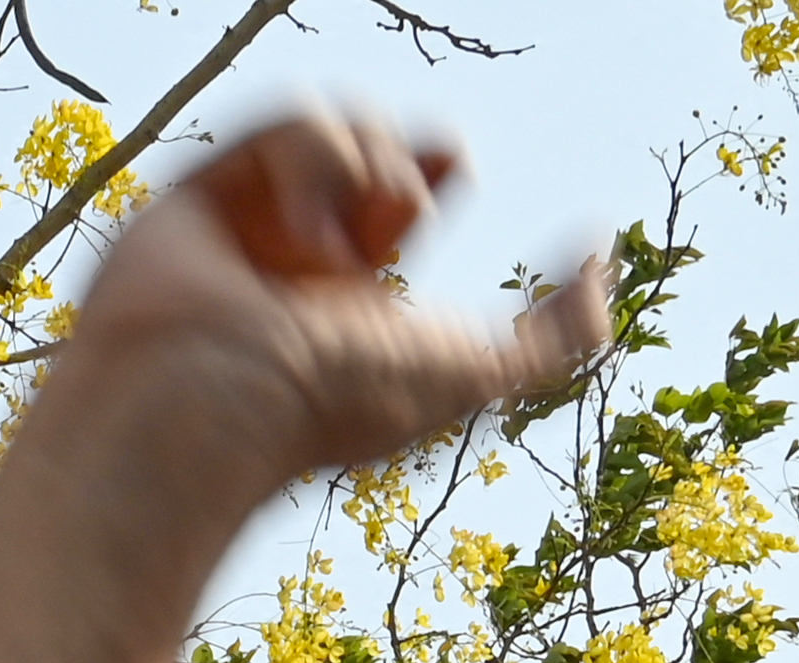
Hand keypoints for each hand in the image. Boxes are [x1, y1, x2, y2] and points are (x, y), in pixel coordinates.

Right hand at [35, 105, 603, 541]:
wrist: (217, 403)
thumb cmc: (333, 406)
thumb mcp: (480, 376)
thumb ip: (562, 333)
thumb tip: (600, 250)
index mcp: (355, 290)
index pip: (410, 184)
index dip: (438, 163)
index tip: (448, 184)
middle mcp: (298, 253)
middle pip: (376, 144)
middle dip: (401, 163)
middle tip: (396, 219)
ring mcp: (245, 221)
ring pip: (332, 127)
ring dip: (364, 160)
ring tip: (351, 226)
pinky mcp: (197, 191)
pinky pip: (277, 121)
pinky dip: (308, 156)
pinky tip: (300, 225)